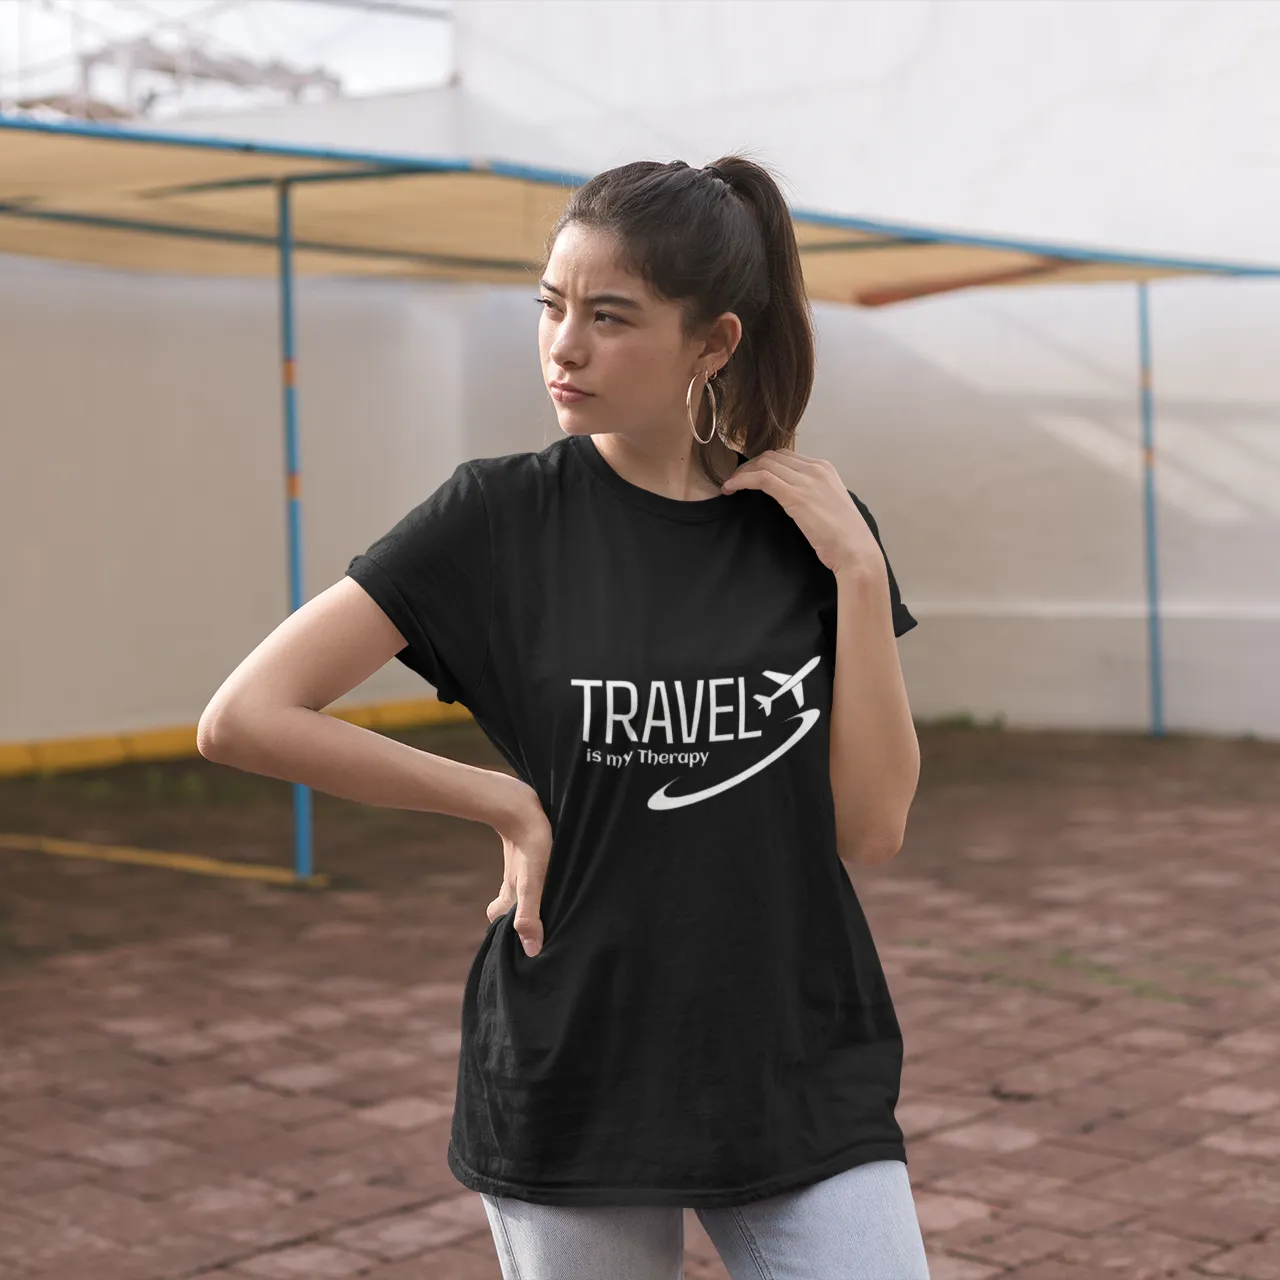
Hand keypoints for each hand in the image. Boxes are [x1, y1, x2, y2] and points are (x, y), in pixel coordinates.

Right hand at [487, 789, 551, 957]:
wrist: (518, 802)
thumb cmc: (531, 843)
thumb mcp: (532, 883)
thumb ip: (529, 914)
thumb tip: (531, 951)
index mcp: (509, 895)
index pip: (498, 919)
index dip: (504, 931)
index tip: (520, 942)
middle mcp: (511, 883)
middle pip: (509, 905)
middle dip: (520, 916)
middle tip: (542, 925)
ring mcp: (518, 866)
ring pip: (520, 887)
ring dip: (533, 897)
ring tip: (554, 905)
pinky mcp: (527, 849)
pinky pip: (530, 868)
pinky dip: (540, 877)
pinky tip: (555, 875)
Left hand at [720, 449, 882, 578]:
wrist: (856, 550)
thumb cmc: (844, 536)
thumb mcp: (828, 504)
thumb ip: (812, 493)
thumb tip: (791, 496)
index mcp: (824, 468)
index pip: (786, 456)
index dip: (763, 463)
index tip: (749, 475)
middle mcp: (815, 468)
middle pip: (772, 456)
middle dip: (750, 465)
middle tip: (736, 480)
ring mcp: (806, 480)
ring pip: (764, 464)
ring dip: (742, 473)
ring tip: (730, 485)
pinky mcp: (796, 496)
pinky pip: (762, 479)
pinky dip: (742, 480)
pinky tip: (731, 488)